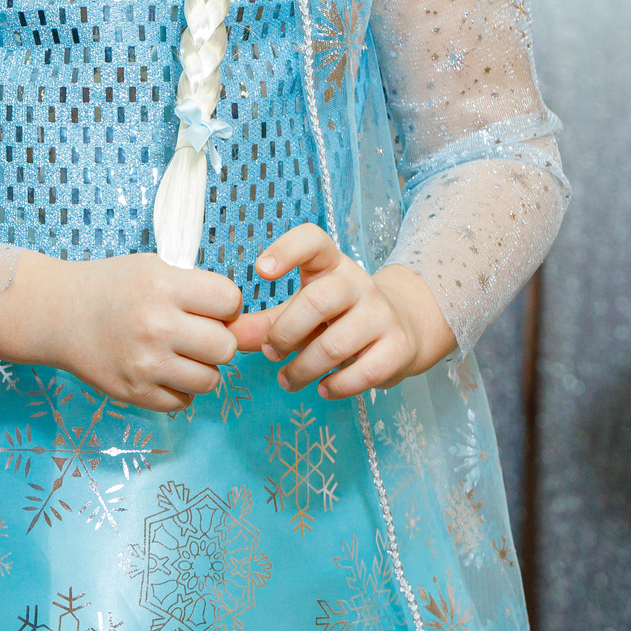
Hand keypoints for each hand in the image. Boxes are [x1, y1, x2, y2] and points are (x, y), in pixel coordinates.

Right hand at [0, 251, 241, 412]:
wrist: (58, 314)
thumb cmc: (112, 287)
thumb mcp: (153, 268)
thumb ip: (196, 289)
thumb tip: (244, 323)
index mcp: (163, 286)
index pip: (230, 301)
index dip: (225, 305)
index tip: (208, 306)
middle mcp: (155, 324)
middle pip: (226, 346)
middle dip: (216, 340)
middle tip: (194, 333)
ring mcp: (144, 363)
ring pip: (210, 379)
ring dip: (200, 368)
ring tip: (178, 354)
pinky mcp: (134, 392)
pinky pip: (183, 402)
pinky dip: (178, 389)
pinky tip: (160, 370)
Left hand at [230, 225, 453, 398]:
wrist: (403, 330)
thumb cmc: (338, 317)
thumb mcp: (300, 311)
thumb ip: (264, 323)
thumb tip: (227, 336)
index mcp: (330, 265)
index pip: (313, 241)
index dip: (287, 249)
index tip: (261, 269)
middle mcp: (358, 284)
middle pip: (317, 301)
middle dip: (285, 333)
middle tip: (270, 353)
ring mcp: (382, 315)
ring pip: (336, 344)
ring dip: (304, 368)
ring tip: (287, 380)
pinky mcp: (398, 347)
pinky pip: (364, 372)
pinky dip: (338, 386)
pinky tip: (323, 389)